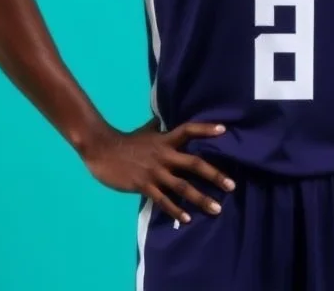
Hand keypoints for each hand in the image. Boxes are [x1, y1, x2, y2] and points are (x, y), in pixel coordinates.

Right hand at [83, 118, 234, 223]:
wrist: (102, 150)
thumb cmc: (126, 141)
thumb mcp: (145, 130)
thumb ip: (158, 126)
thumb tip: (164, 116)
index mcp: (165, 140)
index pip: (188, 130)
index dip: (205, 129)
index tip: (224, 130)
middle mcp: (164, 155)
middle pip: (194, 163)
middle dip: (214, 175)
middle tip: (231, 185)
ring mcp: (154, 171)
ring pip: (182, 186)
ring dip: (201, 198)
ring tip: (217, 208)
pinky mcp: (144, 185)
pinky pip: (163, 200)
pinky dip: (176, 210)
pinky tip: (187, 218)